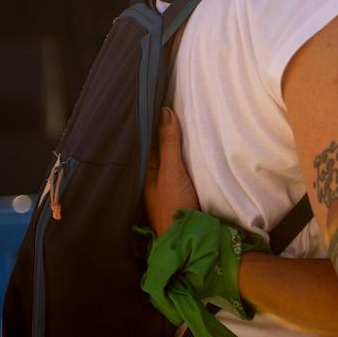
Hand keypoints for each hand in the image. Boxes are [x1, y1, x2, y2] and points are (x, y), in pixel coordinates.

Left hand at [144, 107, 199, 234]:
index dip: (152, 120)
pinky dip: (185, 153)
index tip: (159, 97)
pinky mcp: (181, 189)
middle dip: (164, 128)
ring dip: (175, 140)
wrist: (190, 239)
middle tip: (172, 100)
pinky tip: (193, 143)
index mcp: (144, 171)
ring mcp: (167, 183)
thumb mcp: (171, 171)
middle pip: (158, 146)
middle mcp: (153, 175)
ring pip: (170, 155)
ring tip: (183, 114)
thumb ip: (168, 143)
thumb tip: (163, 110)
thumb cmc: (173, 205)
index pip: (146, 139)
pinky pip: (181, 164)